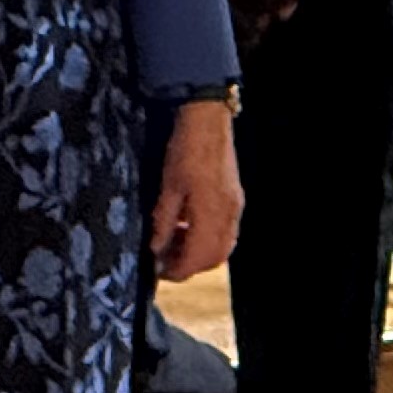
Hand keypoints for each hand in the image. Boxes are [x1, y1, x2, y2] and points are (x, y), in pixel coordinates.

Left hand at [153, 100, 241, 279]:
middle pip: (214, 257)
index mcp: (211, 214)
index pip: (198, 258)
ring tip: (175, 243)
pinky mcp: (235, 198)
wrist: (208, 120)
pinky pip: (226, 231)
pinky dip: (209, 238)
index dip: (178, 270)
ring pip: (223, 246)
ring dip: (200, 253)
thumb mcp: (168, 187)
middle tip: (166, 261)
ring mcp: (235, 207)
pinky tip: (189, 226)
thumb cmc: (185, 150)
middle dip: (191, 265)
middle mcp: (228, 215)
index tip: (160, 272)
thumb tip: (156, 249)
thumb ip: (164, 222)